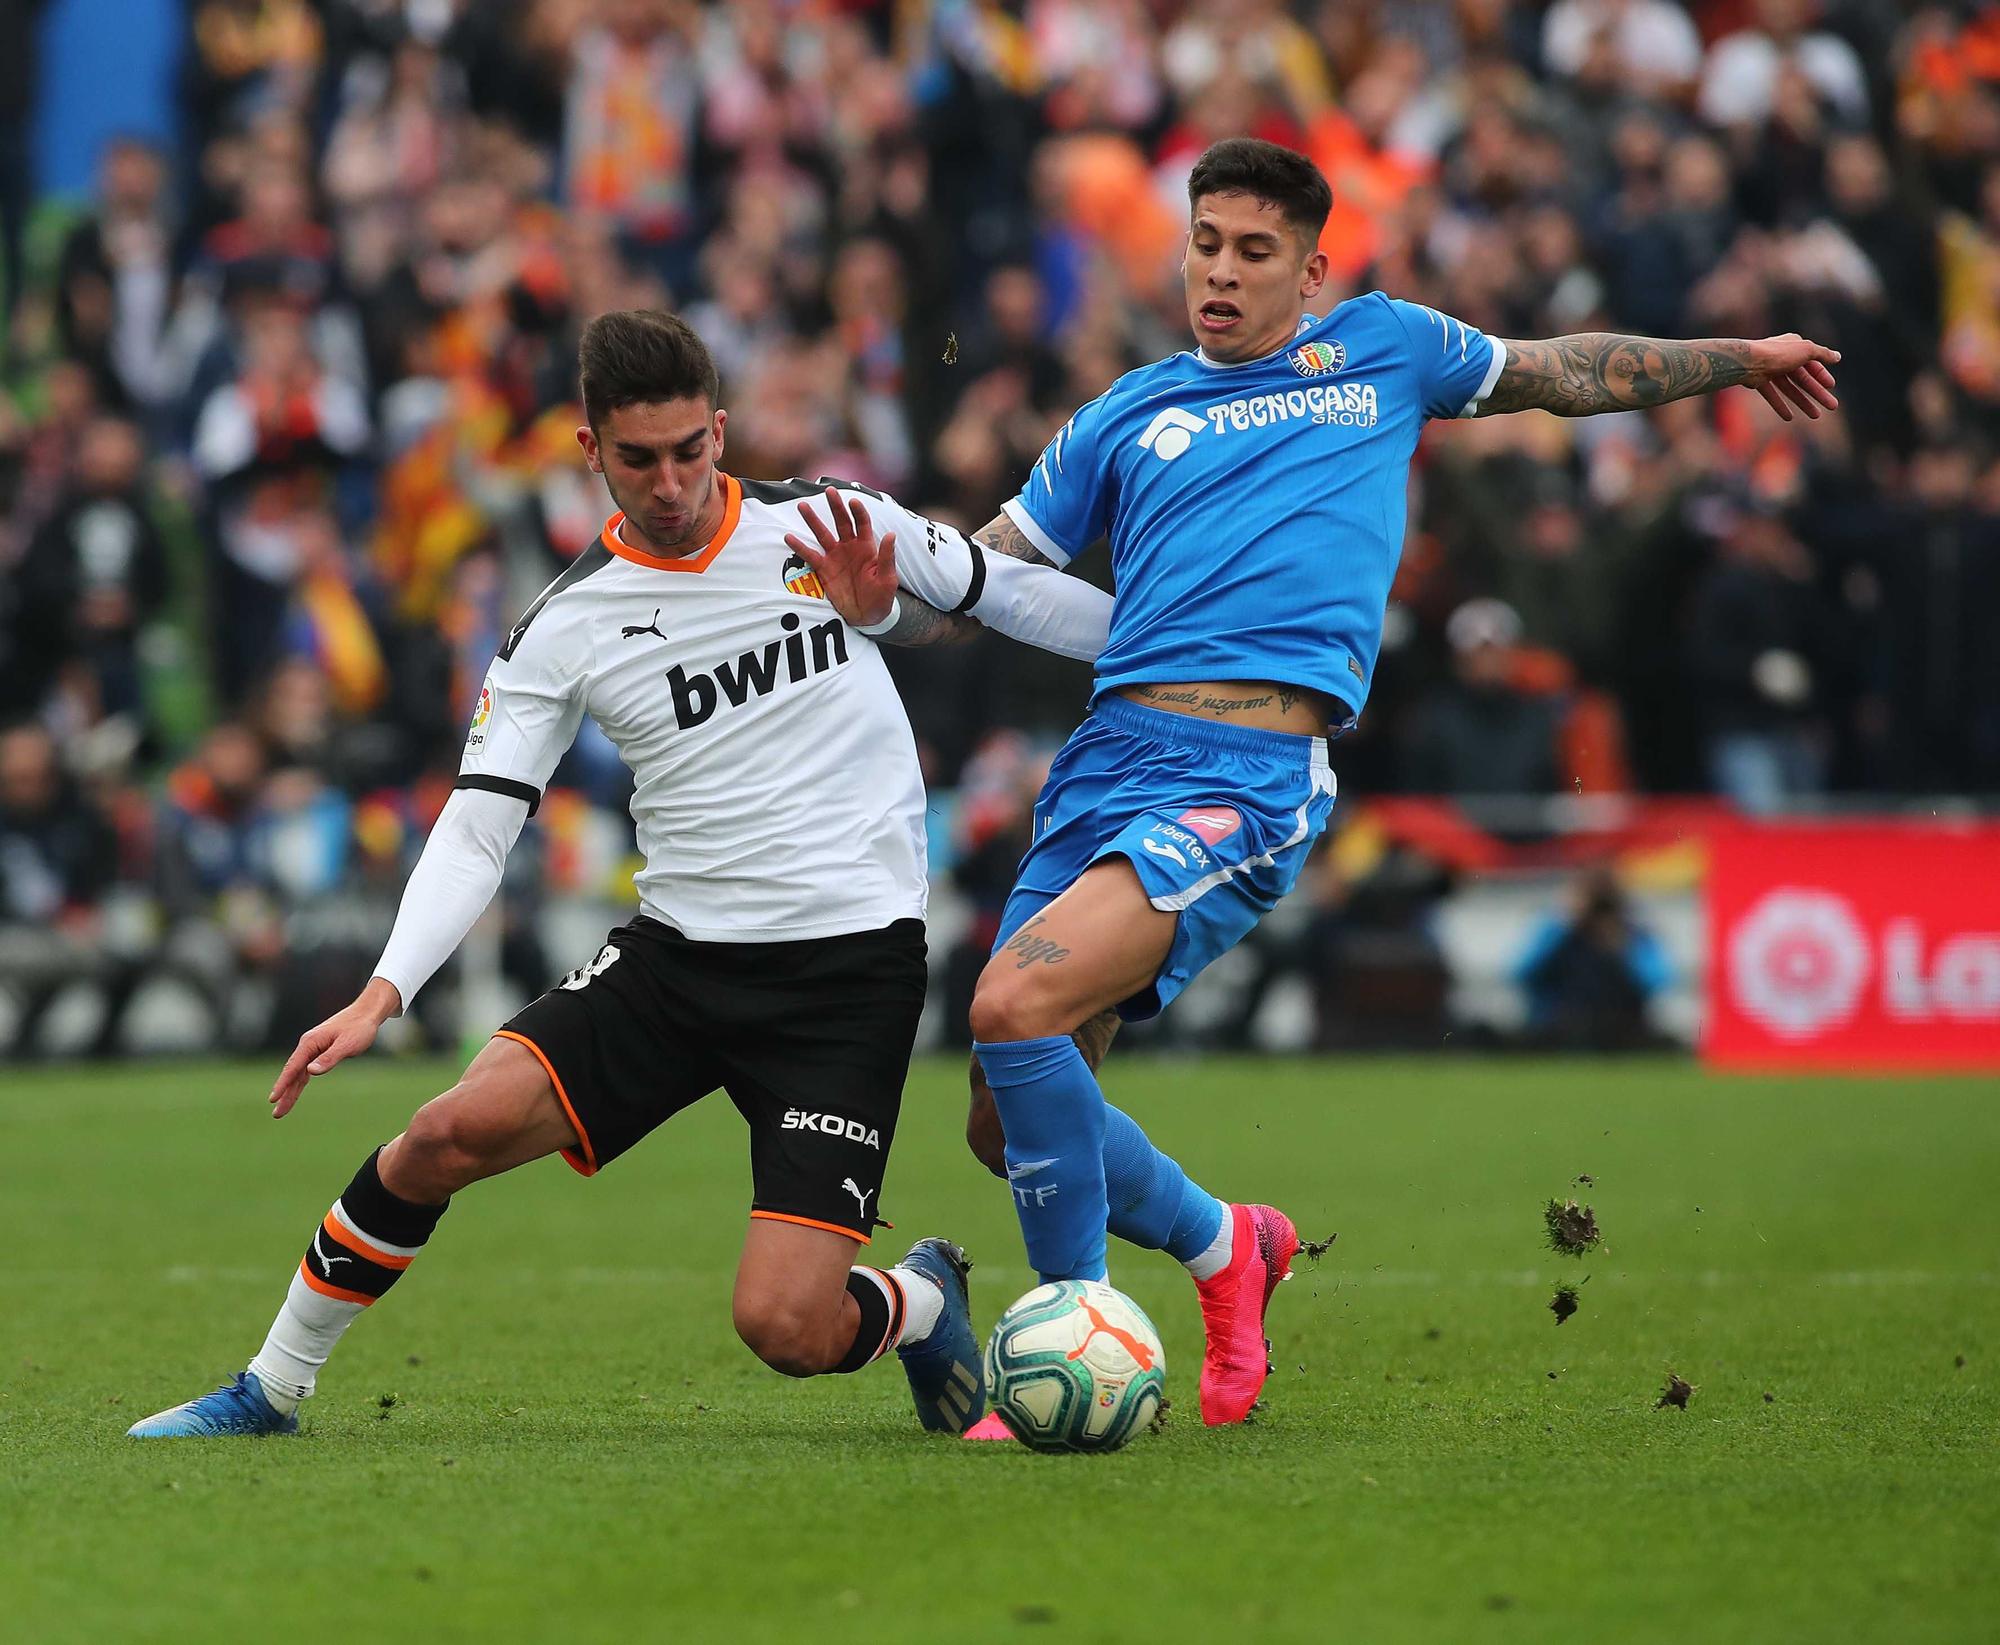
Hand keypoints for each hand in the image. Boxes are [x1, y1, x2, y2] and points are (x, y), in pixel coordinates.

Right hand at [269, 978, 400, 1117]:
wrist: (367, 1013)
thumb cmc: (359, 1028)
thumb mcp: (347, 1045)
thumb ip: (329, 1058)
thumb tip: (309, 1071)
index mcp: (310, 1043)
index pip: (293, 1067)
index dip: (283, 1084)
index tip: (273, 1099)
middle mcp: (308, 1045)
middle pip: (292, 1073)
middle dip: (284, 1093)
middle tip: (276, 1114)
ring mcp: (313, 1048)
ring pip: (298, 1074)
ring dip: (290, 1091)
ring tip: (281, 1109)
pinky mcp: (320, 1051)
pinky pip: (305, 1070)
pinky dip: (299, 1082)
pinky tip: (294, 1092)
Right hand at [784, 488, 899, 627]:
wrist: (866, 616)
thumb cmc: (881, 598)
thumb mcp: (888, 579)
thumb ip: (887, 557)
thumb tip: (891, 534)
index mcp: (867, 547)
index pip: (863, 523)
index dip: (858, 511)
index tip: (853, 501)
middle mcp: (850, 547)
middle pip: (842, 521)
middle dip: (835, 506)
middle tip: (828, 491)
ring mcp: (835, 557)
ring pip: (823, 534)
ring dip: (813, 520)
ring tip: (803, 506)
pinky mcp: (824, 569)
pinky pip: (810, 556)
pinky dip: (800, 547)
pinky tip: (789, 537)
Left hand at [1742, 335, 1839, 421]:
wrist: (1748, 362)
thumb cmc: (1779, 354)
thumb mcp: (1806, 351)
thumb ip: (1822, 354)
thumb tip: (1838, 357)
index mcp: (1794, 346)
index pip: (1813, 363)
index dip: (1822, 376)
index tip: (1831, 387)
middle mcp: (1783, 357)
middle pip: (1804, 379)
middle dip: (1818, 393)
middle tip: (1832, 406)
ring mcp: (1770, 370)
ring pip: (1790, 389)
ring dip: (1803, 402)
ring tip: (1816, 415)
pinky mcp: (1759, 381)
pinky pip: (1772, 395)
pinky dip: (1780, 405)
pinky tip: (1789, 417)